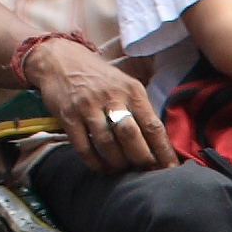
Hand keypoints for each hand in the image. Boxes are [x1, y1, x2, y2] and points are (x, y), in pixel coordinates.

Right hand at [36, 43, 166, 171]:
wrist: (60, 59)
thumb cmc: (99, 77)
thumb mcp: (125, 84)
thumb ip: (140, 109)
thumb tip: (158, 143)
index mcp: (132, 91)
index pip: (153, 126)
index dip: (163, 151)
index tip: (171, 169)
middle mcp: (112, 97)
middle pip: (131, 136)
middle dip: (141, 159)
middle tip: (145, 172)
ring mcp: (88, 107)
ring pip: (107, 144)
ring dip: (118, 162)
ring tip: (123, 169)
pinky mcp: (68, 116)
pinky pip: (84, 147)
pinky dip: (95, 162)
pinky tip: (103, 167)